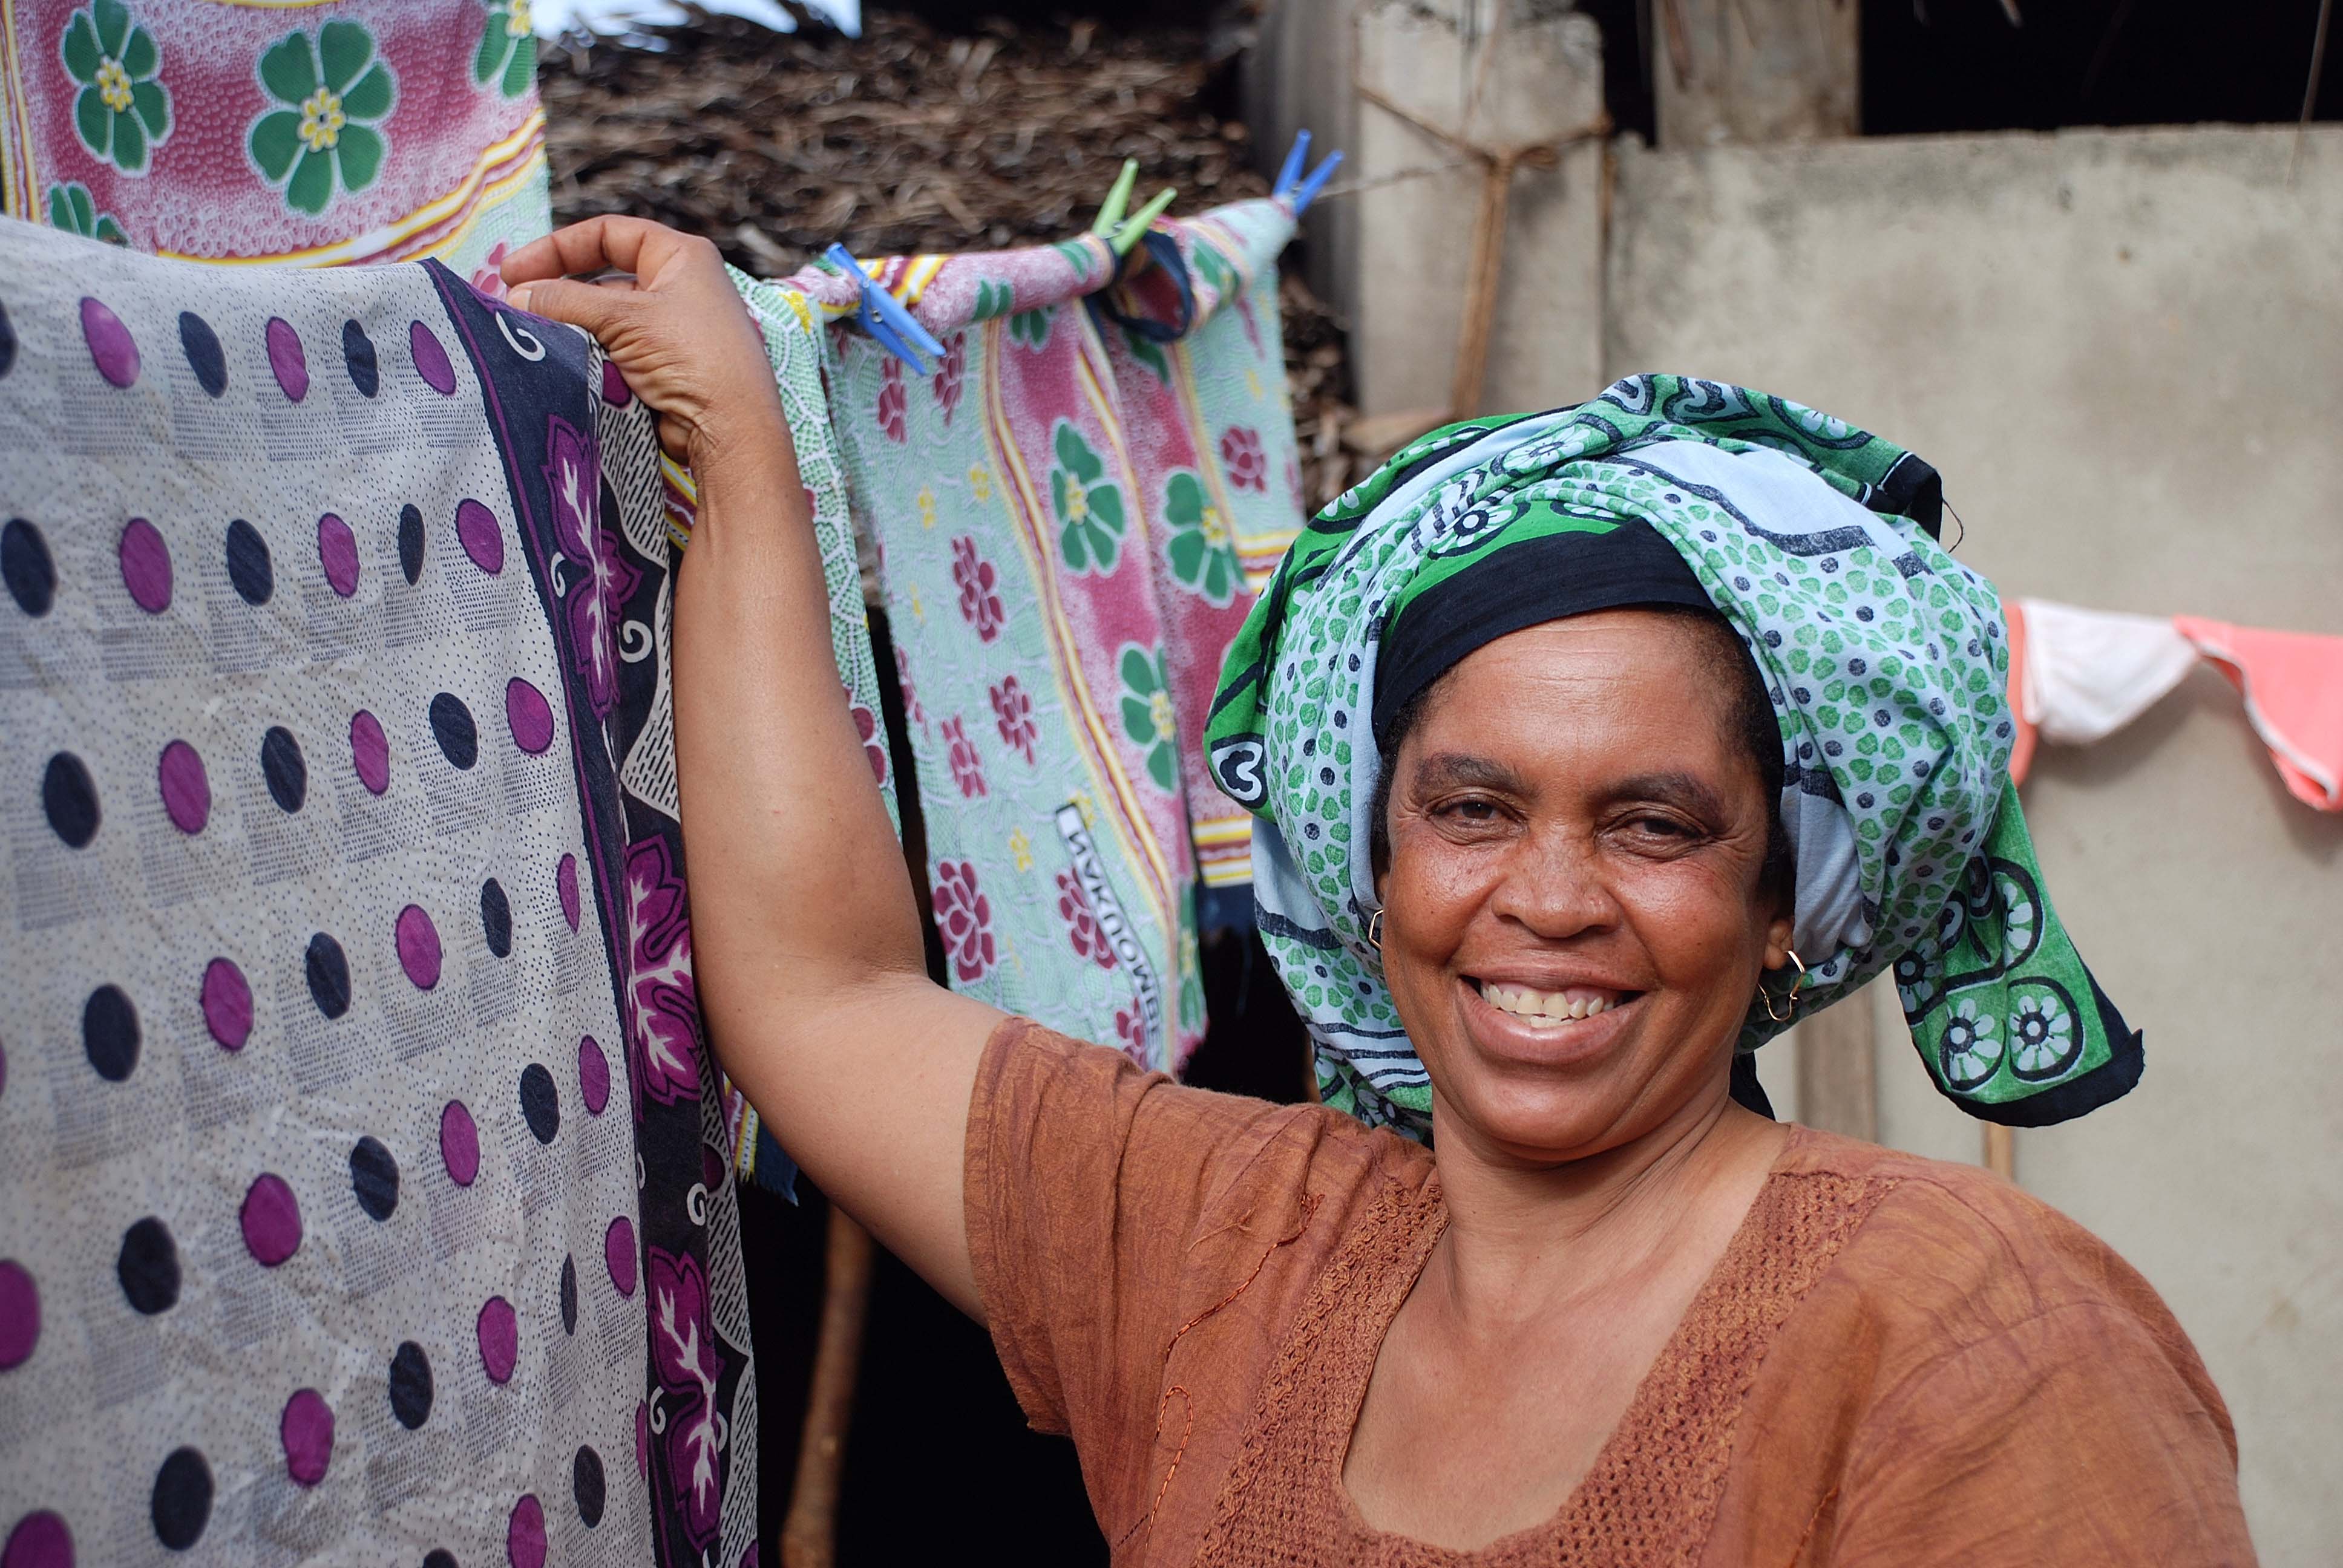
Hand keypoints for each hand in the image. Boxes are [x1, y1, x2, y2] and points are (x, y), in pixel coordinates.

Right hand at [502, 216, 787, 470]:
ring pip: (604, 319)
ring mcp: (670, 330)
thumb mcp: (624, 317)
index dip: (559, 248)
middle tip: (514, 305)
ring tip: (530, 336)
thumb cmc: (692, 356)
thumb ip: (566, 300)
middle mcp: (679, 288)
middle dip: (559, 290)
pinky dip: (586, 354)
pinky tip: (558, 361)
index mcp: (681, 257)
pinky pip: (613, 352)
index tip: (515, 270)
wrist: (730, 428)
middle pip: (602, 278)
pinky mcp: (661, 368)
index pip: (609, 234)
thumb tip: (516, 297)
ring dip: (569, 326)